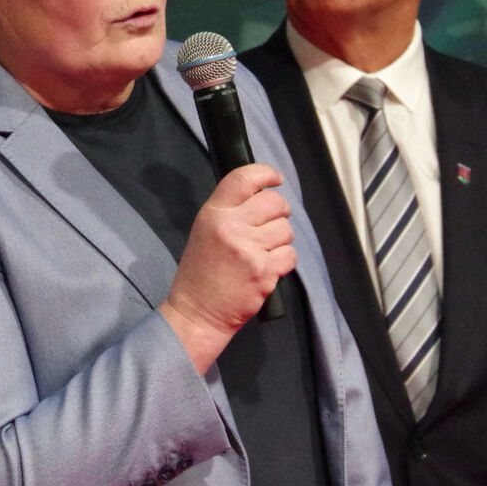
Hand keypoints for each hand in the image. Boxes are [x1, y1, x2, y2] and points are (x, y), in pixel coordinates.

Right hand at [161, 163, 296, 373]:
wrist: (197, 312)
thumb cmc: (200, 271)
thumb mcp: (204, 231)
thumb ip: (229, 211)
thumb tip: (262, 196)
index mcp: (213, 213)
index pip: (244, 178)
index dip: (266, 174)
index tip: (276, 179)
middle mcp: (231, 227)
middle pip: (274, 202)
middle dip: (280, 210)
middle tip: (273, 221)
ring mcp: (249, 250)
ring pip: (285, 229)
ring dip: (280, 239)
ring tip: (264, 251)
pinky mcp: (264, 271)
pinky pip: (290, 255)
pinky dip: (284, 261)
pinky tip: (268, 267)